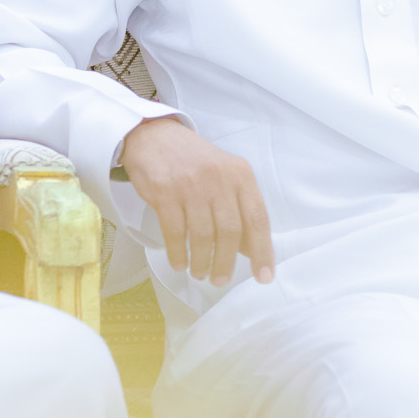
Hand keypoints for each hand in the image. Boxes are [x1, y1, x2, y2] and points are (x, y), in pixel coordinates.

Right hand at [117, 117, 274, 285]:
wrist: (154, 137)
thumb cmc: (194, 162)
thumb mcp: (225, 176)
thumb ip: (240, 208)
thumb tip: (251, 250)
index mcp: (241, 175)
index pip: (257, 218)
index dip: (262, 251)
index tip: (263, 276)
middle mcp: (219, 178)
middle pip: (230, 231)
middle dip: (226, 263)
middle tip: (220, 280)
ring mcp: (191, 184)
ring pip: (203, 235)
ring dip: (202, 261)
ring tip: (200, 273)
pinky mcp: (164, 191)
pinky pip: (175, 231)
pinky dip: (178, 253)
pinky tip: (179, 262)